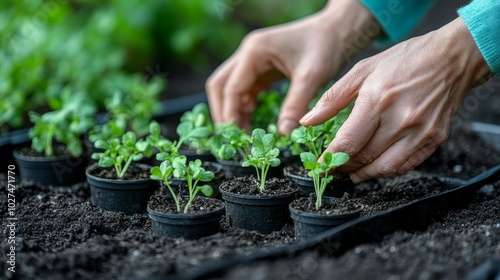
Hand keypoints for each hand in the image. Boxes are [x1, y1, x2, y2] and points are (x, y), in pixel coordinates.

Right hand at [206, 0, 379, 133]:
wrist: (339, 29)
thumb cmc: (326, 46)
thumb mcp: (311, 77)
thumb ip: (295, 105)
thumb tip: (283, 134)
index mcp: (254, 51)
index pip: (231, 88)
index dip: (231, 115)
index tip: (237, 138)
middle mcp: (248, 53)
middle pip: (220, 85)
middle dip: (224, 112)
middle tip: (234, 137)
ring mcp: (254, 59)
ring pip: (231, 87)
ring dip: (234, 110)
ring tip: (244, 133)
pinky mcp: (263, 66)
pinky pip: (246, 88)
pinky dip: (245, 105)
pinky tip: (253, 120)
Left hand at [300, 17, 492, 182]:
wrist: (452, 58)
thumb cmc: (405, 60)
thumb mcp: (362, 70)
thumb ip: (332, 98)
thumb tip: (308, 121)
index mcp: (377, 100)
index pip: (348, 142)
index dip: (331, 159)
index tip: (320, 166)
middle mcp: (399, 120)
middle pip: (364, 157)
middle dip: (344, 168)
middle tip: (333, 169)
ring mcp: (420, 132)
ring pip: (385, 168)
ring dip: (364, 175)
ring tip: (351, 174)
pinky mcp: (434, 139)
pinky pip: (406, 166)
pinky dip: (387, 171)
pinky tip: (375, 168)